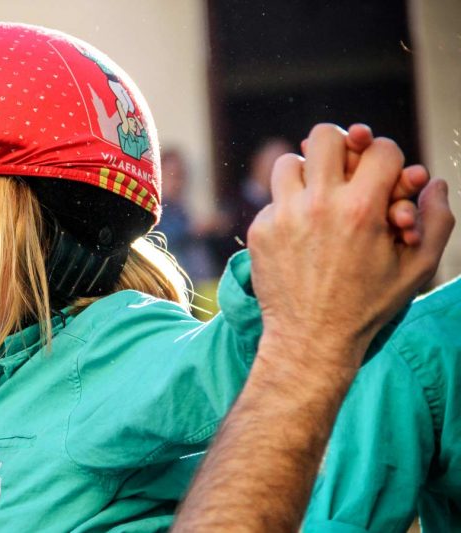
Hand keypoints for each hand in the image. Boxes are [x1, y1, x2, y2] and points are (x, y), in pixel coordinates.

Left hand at [249, 123, 453, 368]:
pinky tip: (301, 233)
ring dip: (307, 174)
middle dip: (342, 147)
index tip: (388, 178)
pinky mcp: (259, 230)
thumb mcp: (417, 268)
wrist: (311, 340)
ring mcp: (283, 216)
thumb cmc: (369, 305)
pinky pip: (272, 199)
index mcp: (363, 209)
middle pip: (325, 136)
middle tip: (346, 166)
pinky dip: (288, 208)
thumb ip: (437, 219)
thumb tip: (432, 182)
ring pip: (288, 161)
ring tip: (319, 196)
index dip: (391, 161)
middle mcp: (319, 205)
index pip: (381, 149)